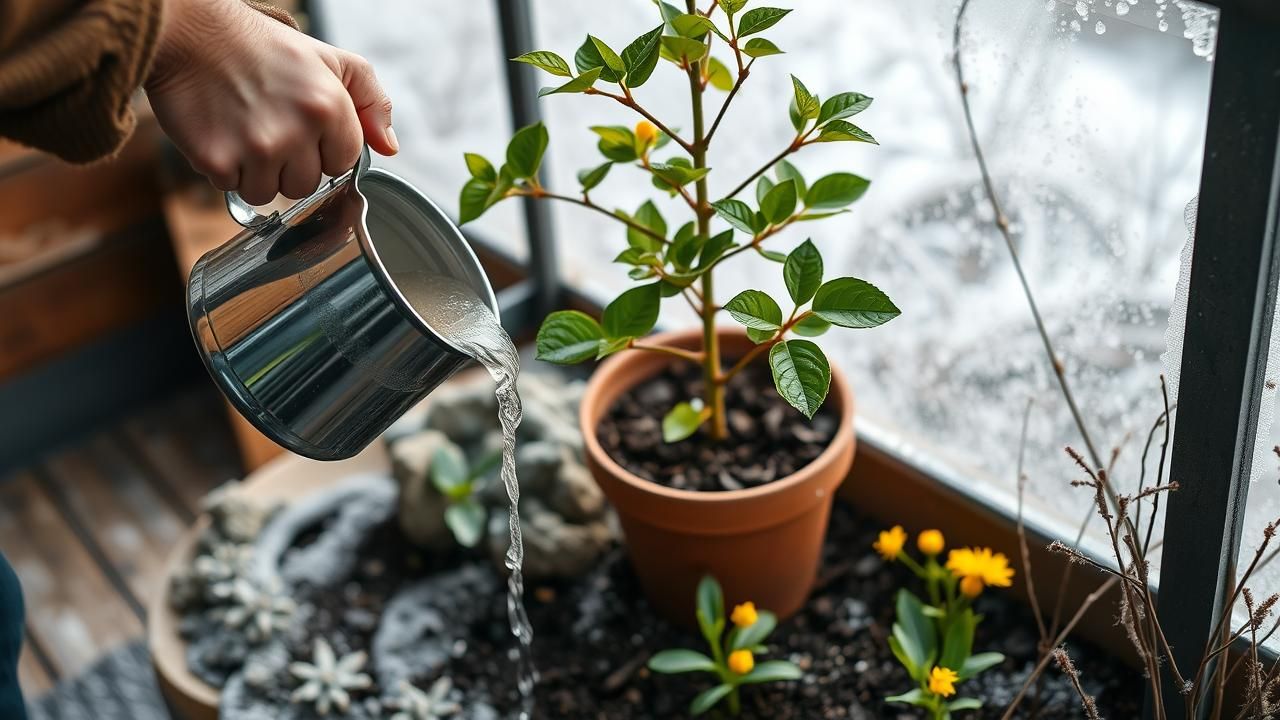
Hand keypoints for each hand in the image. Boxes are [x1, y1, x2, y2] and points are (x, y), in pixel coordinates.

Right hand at [145, 0, 396, 203]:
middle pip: (306, 185)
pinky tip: (221, 134)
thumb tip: (390, 147)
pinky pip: (231, 189)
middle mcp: (297, 131)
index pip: (343, 162)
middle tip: (268, 126)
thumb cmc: (261, 47)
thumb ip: (371, 101)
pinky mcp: (217, 160)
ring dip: (256, 172)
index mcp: (329, 107)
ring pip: (269, 193)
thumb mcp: (329, 59)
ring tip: (244, 131)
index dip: (321, 147)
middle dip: (289, 163)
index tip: (301, 125)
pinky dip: (224, 168)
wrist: (190, 33)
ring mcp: (256, 149)